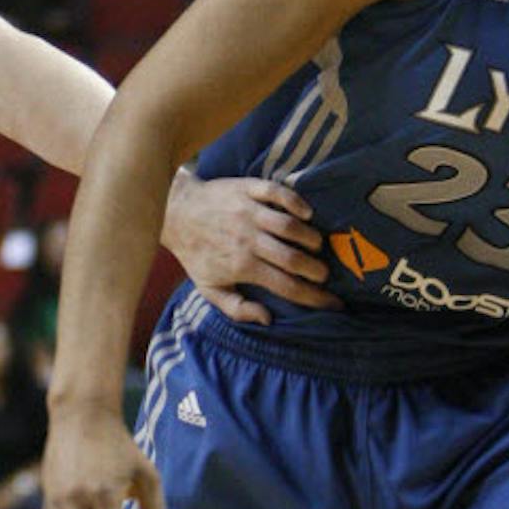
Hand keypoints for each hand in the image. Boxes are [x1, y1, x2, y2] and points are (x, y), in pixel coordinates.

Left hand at [161, 173, 338, 325]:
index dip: (314, 298)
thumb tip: (267, 319)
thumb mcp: (209, 288)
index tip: (333, 304)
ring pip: (290, 226)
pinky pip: (277, 193)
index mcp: (242, 266)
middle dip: (316, 270)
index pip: (286, 286)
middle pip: (293, 258)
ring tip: (316, 246)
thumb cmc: (197, 253)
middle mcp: (248, 240)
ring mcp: (248, 212)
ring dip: (310, 238)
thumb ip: (237, 309)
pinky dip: (296, 201)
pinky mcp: (247, 188)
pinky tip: (306, 213)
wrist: (174, 212)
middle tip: (323, 273)